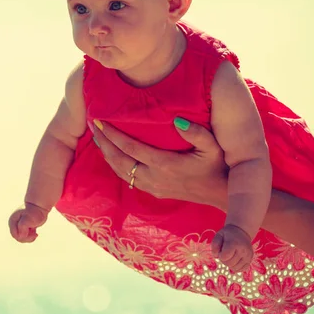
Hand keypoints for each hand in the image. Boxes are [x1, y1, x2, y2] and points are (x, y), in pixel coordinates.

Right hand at [8, 202, 48, 242]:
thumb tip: (21, 236)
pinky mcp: (24, 228)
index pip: (15, 235)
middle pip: (18, 238)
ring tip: (35, 231)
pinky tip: (35, 232)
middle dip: (27, 238)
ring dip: (30, 237)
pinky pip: (26, 237)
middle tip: (35, 233)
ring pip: (22, 238)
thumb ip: (23, 227)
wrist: (39, 206)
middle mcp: (14, 225)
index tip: (31, 231)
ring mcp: (19, 227)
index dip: (23, 236)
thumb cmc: (34, 212)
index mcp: (13, 221)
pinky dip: (31, 236)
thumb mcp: (29, 218)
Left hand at [92, 119, 227, 203]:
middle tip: (92, 125)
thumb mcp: (212, 146)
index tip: (100, 121)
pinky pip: (129, 179)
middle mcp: (155, 178)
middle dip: (104, 143)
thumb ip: (196, 132)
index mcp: (165, 165)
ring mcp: (153, 187)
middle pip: (120, 161)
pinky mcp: (155, 192)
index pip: (131, 149)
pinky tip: (111, 156)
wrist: (221, 193)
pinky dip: (116, 166)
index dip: (113, 135)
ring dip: (107, 155)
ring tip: (97, 138)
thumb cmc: (217, 165)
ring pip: (121, 172)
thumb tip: (177, 120)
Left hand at [211, 224, 253, 271]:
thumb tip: (216, 256)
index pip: (224, 257)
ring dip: (230, 264)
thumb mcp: (219, 235)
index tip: (221, 249)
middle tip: (225, 252)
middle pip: (229, 264)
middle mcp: (243, 251)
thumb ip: (214, 245)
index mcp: (234, 243)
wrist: (242, 231)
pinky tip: (235, 260)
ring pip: (235, 268)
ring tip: (231, 255)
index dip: (220, 255)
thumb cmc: (228, 234)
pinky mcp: (250, 260)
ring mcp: (248, 256)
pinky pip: (242, 270)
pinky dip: (236, 267)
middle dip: (224, 260)